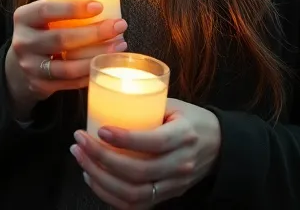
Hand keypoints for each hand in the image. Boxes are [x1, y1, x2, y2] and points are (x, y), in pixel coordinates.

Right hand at [3, 0, 127, 118]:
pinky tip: (106, 63)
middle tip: (118, 26)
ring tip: (119, 45)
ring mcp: (31, 66)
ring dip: (97, 56)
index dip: (73, 8)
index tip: (99, 6)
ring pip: (68, 66)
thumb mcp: (43, 16)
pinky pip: (71, 82)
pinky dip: (91, 73)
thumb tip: (105, 4)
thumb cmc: (42, 32)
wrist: (21, 64)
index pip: (46, 9)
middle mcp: (23, 42)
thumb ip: (65, 10)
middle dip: (94, 33)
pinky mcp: (41, 85)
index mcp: (24, 17)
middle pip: (61, 39)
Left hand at [71, 99, 221, 208]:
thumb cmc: (191, 120)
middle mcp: (181, 164)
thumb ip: (146, 105)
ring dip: (101, 179)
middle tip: (80, 142)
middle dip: (102, 159)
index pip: (154, 142)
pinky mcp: (167, 196)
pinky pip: (135, 205)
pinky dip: (109, 195)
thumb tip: (107, 99)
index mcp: (185, 135)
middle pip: (138, 171)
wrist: (219, 146)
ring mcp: (174, 184)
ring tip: (81, 159)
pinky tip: (93, 177)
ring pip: (133, 193)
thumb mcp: (175, 105)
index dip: (125, 139)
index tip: (100, 130)